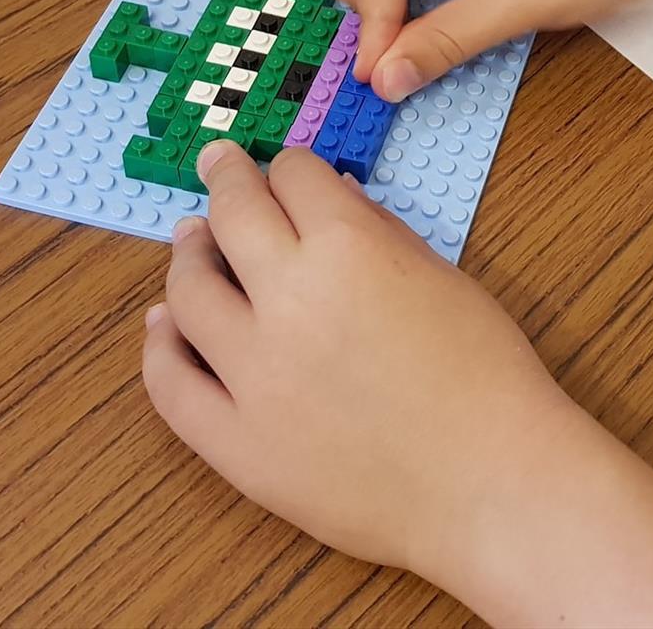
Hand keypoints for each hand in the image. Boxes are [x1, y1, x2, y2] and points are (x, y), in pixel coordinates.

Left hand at [141, 140, 579, 575]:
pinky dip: (161, 346)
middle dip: (225, 179)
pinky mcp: (235, 441)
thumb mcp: (446, 280)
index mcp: (349, 249)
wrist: (491, 487)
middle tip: (220, 166)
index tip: (288, 173)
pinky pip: (171, 384)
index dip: (292, 169)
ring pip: (187, 292)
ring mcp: (252, 374)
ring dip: (189, 256)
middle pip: (232, 214)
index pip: (294, 176)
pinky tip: (165, 327)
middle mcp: (288, 299)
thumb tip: (337, 200)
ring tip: (194, 246)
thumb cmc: (488, 380)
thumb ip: (383, 234)